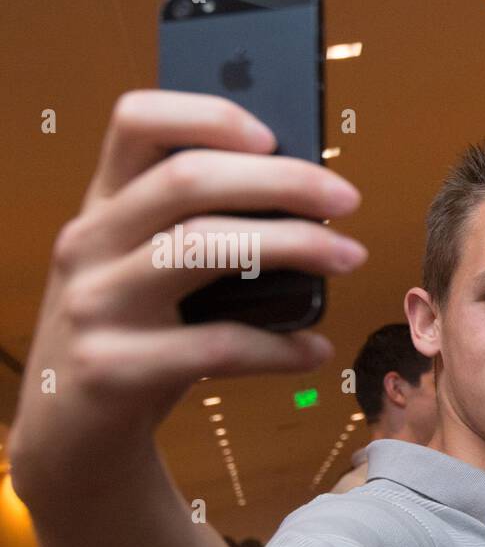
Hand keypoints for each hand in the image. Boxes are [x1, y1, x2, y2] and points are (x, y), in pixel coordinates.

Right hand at [9, 91, 366, 504]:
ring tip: (351, 259)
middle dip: (282, 181)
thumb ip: (198, 232)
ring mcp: (94, 305)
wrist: (71, 431)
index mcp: (103, 206)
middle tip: (347, 200)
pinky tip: (316, 350)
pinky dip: (279, 347)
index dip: (207, 116)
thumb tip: (309, 204)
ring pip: (201, 248)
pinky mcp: (111, 369)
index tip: (274, 136)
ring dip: (293, 247)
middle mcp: (89, 243)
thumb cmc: (138, 337)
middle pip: (188, 179)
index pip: (135, 121)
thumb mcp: (149, 271)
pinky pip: (216, 346)